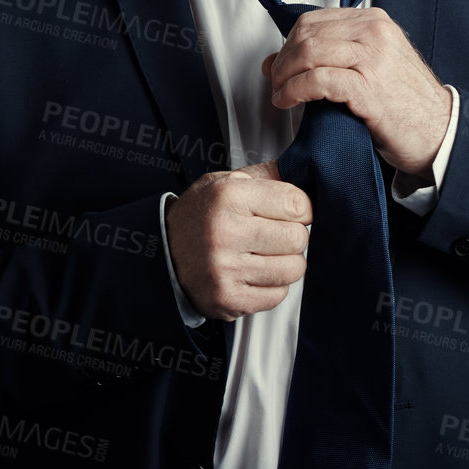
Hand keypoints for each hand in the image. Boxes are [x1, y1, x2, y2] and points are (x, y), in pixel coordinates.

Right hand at [164, 160, 311, 320]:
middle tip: (274, 235)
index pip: (297, 204)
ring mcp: (226, 268)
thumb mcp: (226, 181)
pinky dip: (272, 286)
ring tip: (264, 254)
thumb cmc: (200, 215)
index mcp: (228, 195)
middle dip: (292, 236)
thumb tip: (305, 171)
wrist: (163, 251)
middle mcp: (225, 232)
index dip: (301, 209)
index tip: (290, 212)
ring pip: (293, 269)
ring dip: (285, 263)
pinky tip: (253, 273)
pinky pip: (278, 295)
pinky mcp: (228, 298)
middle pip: (298, 238)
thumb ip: (267, 177)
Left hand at [261, 7, 450, 177]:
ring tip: (280, 94)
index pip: (313, 20)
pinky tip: (289, 101)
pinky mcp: (368, 88)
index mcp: (375, 22)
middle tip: (277, 82)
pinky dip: (294, 90)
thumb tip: (277, 60)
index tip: (280, 64)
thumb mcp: (373, 67)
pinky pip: (317, 80)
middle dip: (283, 60)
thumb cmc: (408, 105)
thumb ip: (333, 56)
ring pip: (308, 52)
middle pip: (306, 34)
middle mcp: (374, 33)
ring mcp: (372, 59)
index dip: (288, 43)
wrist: (441, 133)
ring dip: (284, 76)